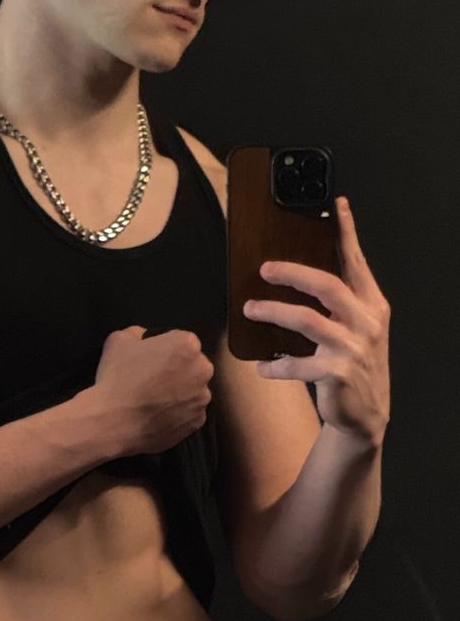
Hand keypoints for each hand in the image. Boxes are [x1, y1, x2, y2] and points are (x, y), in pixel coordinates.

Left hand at [242, 196, 390, 448]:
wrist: (366, 415)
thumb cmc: (353, 363)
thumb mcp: (355, 328)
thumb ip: (340, 301)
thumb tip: (297, 270)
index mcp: (372, 305)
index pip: (357, 262)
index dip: (346, 233)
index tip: (337, 206)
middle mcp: (367, 323)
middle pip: (327, 286)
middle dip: (293, 272)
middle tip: (264, 269)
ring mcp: (353, 349)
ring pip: (307, 321)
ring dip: (273, 312)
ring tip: (249, 309)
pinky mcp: (337, 375)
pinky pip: (298, 364)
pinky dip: (276, 364)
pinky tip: (261, 365)